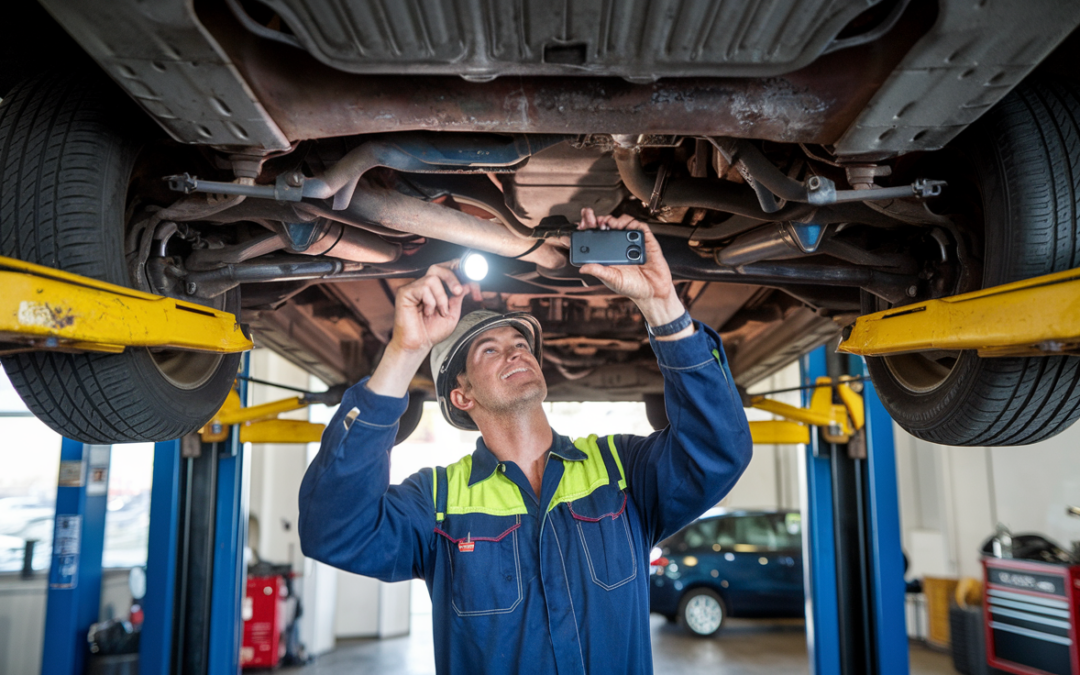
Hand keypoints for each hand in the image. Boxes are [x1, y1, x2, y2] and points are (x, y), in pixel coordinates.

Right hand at [389, 264, 470, 355]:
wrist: (419, 345)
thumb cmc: (432, 331)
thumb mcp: (452, 313)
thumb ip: (458, 298)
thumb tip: (468, 283)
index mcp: (434, 289)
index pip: (446, 270)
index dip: (461, 274)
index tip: (474, 288)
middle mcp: (423, 286)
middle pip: (438, 267)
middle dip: (452, 278)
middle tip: (458, 292)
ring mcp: (413, 288)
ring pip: (433, 278)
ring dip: (441, 298)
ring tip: (439, 312)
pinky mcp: (405, 293)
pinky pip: (424, 288)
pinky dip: (430, 302)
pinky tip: (427, 313)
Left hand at [575, 208, 685, 325]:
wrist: (652, 293)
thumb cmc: (632, 287)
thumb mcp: (612, 279)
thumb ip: (598, 271)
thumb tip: (582, 267)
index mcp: (609, 253)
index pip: (597, 235)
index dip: (591, 227)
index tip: (584, 224)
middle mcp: (620, 245)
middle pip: (609, 225)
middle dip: (602, 219)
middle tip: (598, 221)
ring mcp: (633, 242)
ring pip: (624, 223)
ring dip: (617, 220)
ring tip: (613, 225)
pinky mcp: (647, 242)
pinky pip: (641, 228)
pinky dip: (634, 224)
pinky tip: (628, 228)